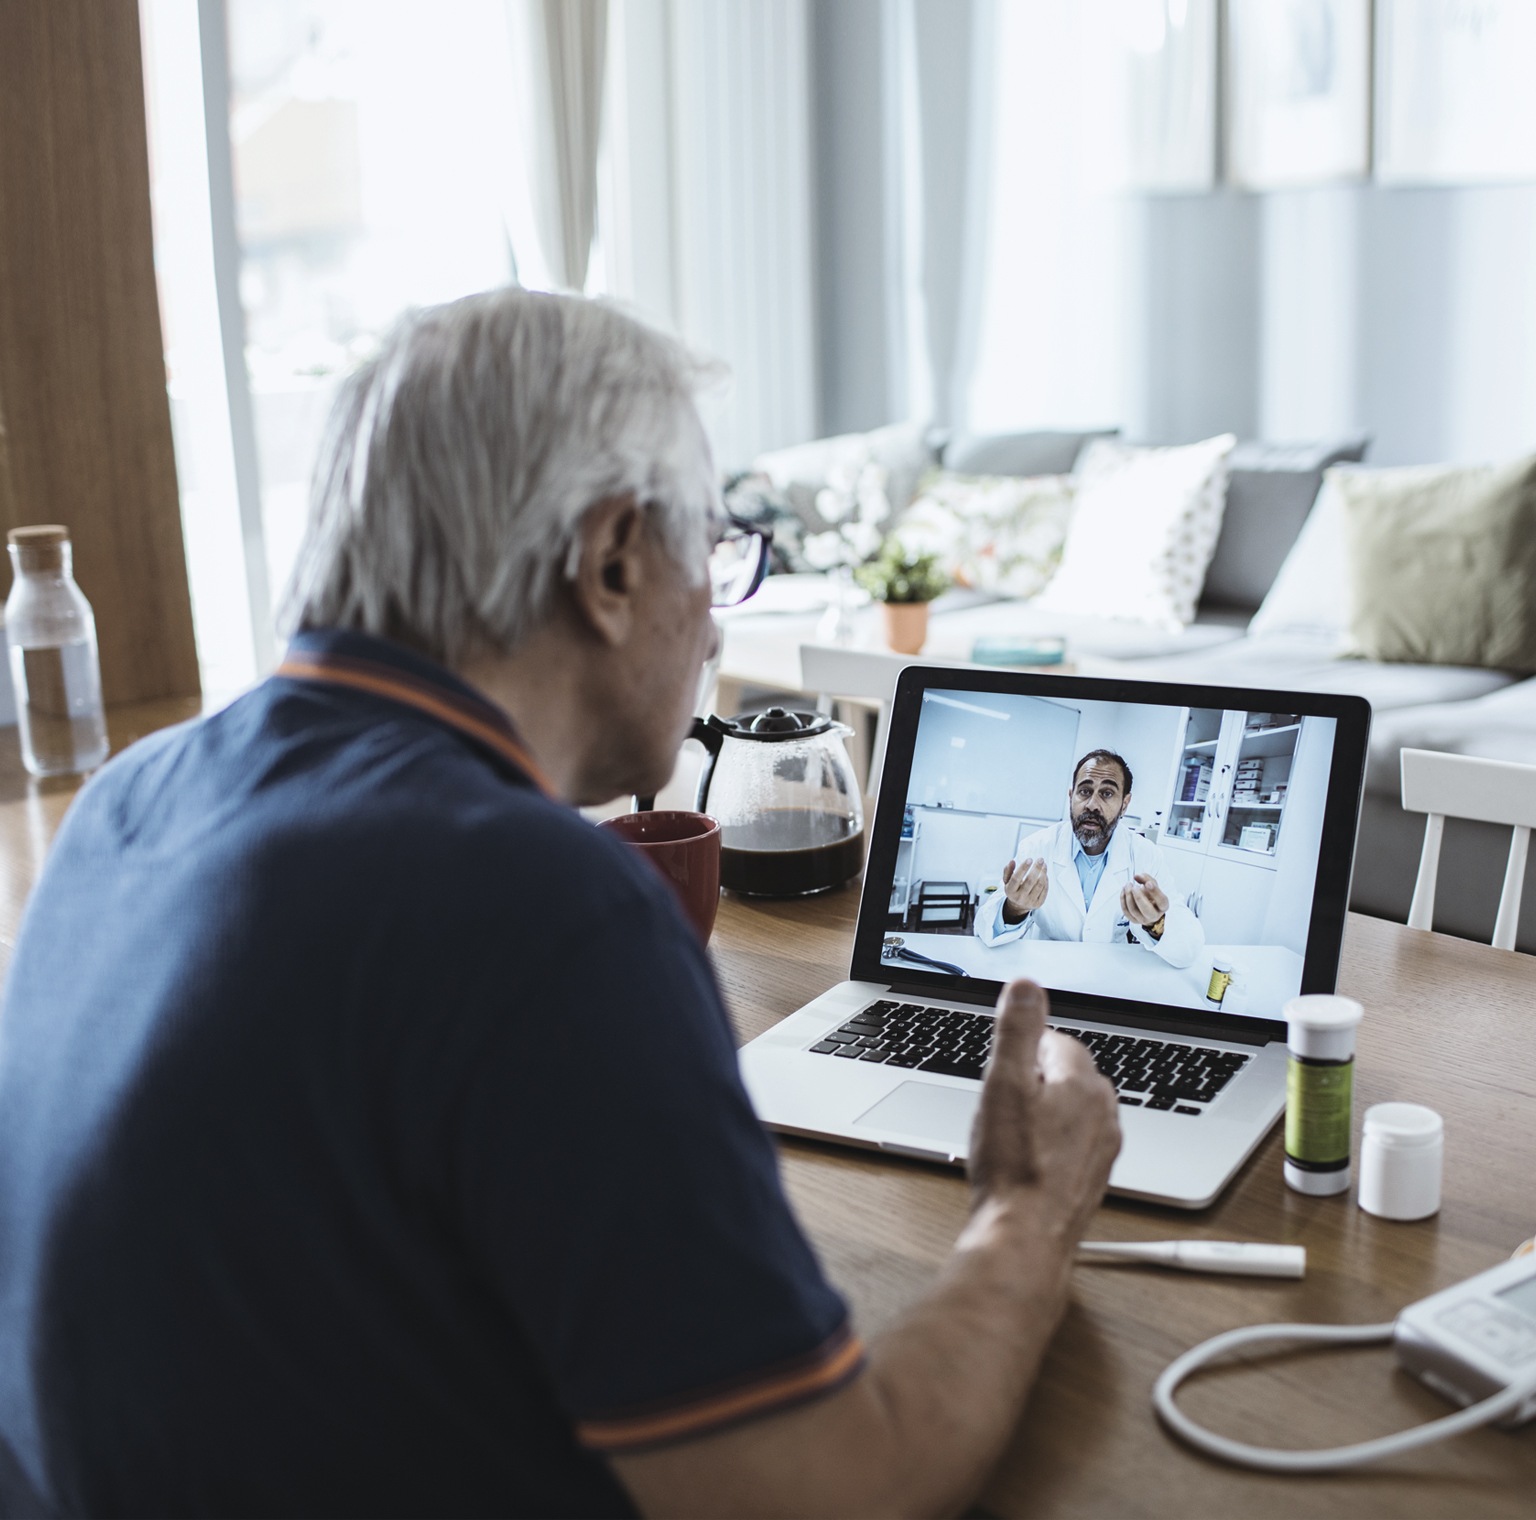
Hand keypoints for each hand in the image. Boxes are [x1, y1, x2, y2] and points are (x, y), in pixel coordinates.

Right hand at [968, 980, 1120, 1230]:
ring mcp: (1102, 1150)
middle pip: (1067, 1076)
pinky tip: (1025, 1162)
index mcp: (1084, 1084)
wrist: (1026, 1238)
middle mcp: (1103, 1115)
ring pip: (1071, 1113)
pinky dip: (1050, 1145)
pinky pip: (1072, 1146)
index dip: (1022, 1050)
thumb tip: (1027, 985)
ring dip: (1044, 1114)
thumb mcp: (1002, 1083)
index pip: (1057, 1042)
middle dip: (1034, 1080)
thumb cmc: (1013, 1167)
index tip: (1000, 1067)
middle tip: (999, 1100)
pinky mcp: (1092, 1180)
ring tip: (1009, 1133)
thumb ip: (1017, 1029)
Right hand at [1000, 856, 1048, 923]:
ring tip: (1044, 865)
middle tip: (1041, 859)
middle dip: (1036, 868)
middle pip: (1030, 881)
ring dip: (1043, 873)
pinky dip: (1046, 881)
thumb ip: (1008, 870)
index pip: (1016, 878)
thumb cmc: (1013, 889)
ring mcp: (1030, 901)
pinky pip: (1044, 890)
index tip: (1029, 859)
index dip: (1023, 868)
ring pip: (1039, 885)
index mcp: (1010, 891)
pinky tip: (1045, 874)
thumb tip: (1012, 861)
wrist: (1018, 906)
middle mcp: (1020, 897)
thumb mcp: (1007, 880)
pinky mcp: (1038, 903)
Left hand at [1120, 872, 1168, 928]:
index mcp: (1163, 906)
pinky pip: (1126, 911)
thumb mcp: (1153, 885)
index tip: (1147, 883)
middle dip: (1139, 897)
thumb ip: (1146, 879)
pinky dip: (1123, 900)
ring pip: (1134, 910)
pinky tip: (1123, 891)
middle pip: (1146, 910)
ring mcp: (1144, 919)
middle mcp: (1155, 915)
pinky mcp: (1134, 920)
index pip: (1161, 901)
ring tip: (1127, 886)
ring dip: (1128, 896)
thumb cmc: (1151, 895)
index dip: (1155, 892)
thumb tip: (1137, 876)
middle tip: (1134, 887)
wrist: (1148, 907)